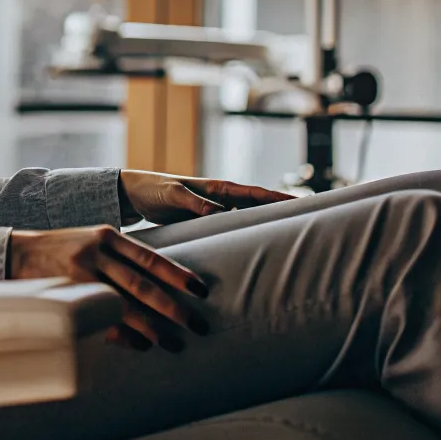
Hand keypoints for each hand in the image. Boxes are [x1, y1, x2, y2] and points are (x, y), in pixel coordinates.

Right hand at [7, 225, 208, 351]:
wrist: (17, 253)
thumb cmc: (64, 249)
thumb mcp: (93, 242)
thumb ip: (122, 256)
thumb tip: (161, 281)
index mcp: (107, 237)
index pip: (150, 258)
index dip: (178, 275)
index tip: (201, 290)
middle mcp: (96, 254)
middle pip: (142, 284)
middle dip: (173, 307)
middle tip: (197, 324)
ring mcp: (80, 276)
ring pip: (124, 304)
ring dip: (152, 327)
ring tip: (174, 342)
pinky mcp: (67, 297)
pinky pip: (100, 320)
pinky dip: (124, 335)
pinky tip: (142, 346)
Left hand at [119, 169, 292, 224]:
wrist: (133, 194)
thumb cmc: (153, 189)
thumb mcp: (173, 195)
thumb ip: (195, 203)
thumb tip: (220, 214)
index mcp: (217, 189)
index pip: (255, 193)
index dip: (278, 198)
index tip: (301, 203)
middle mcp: (220, 199)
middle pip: (257, 207)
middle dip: (280, 213)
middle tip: (307, 223)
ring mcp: (214, 211)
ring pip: (246, 219)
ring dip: (264, 227)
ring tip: (288, 239)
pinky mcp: (204, 223)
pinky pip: (230, 230)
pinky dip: (243, 237)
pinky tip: (253, 251)